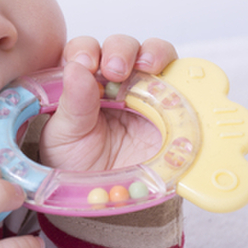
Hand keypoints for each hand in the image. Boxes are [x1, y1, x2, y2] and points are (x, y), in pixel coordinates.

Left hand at [39, 36, 176, 171]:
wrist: (108, 200)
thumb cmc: (78, 166)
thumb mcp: (64, 137)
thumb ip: (72, 104)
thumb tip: (77, 69)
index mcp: (84, 83)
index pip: (85, 51)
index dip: (85, 50)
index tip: (85, 64)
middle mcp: (116, 82)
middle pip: (122, 47)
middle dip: (119, 50)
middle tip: (115, 69)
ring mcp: (147, 92)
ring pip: (155, 55)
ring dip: (152, 53)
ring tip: (147, 66)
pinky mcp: (173, 107)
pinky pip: (182, 82)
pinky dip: (181, 74)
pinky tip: (171, 82)